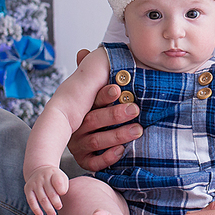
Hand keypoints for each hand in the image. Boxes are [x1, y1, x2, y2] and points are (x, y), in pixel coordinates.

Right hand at [24, 165, 69, 214]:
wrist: (39, 170)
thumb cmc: (54, 178)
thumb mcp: (61, 177)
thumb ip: (63, 185)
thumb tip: (61, 193)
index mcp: (53, 173)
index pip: (58, 181)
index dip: (61, 189)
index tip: (63, 194)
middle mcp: (43, 177)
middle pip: (50, 192)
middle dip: (55, 202)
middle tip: (59, 207)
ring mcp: (34, 183)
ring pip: (42, 198)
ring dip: (48, 208)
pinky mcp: (28, 189)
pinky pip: (31, 201)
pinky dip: (36, 209)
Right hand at [65, 48, 142, 172]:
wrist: (99, 140)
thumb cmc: (102, 109)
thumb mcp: (98, 90)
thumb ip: (95, 73)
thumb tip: (83, 52)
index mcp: (80, 107)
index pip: (90, 100)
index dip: (104, 95)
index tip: (118, 89)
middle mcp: (76, 125)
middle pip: (94, 120)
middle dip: (115, 114)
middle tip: (135, 109)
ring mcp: (79, 144)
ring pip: (96, 140)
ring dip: (118, 134)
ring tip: (138, 129)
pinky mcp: (85, 160)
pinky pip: (93, 162)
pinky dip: (108, 157)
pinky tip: (122, 151)